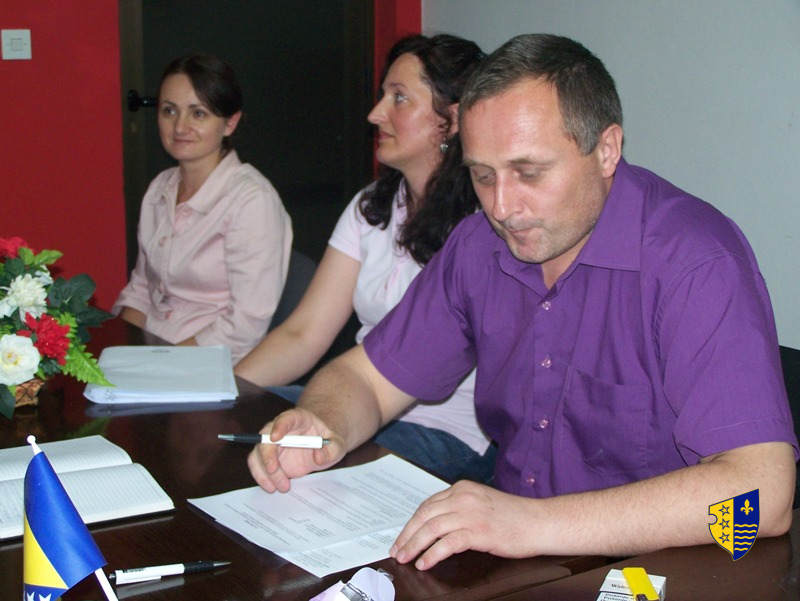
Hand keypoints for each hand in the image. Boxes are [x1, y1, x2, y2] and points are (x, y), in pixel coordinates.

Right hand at [247, 407, 344, 492]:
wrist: (320, 448)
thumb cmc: (328, 443)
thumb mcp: (337, 445)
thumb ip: (332, 450)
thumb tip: (318, 456)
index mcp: (298, 419)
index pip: (286, 418)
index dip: (279, 426)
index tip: (275, 438)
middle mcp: (280, 429)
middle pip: (265, 438)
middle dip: (267, 455)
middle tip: (274, 470)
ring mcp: (272, 444)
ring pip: (258, 454)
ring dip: (264, 471)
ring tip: (279, 487)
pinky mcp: (268, 458)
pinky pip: (258, 466)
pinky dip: (262, 478)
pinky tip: (272, 487)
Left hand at [389, 480, 535, 569]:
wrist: (540, 521)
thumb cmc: (514, 516)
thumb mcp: (482, 503)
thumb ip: (460, 508)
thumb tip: (436, 525)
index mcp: (462, 488)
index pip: (428, 504)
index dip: (412, 522)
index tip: (403, 536)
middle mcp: (463, 497)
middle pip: (424, 515)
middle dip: (407, 534)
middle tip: (397, 550)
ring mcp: (470, 513)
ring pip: (431, 528)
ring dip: (414, 545)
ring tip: (405, 558)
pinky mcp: (478, 531)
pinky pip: (447, 543)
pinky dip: (432, 554)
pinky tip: (425, 563)